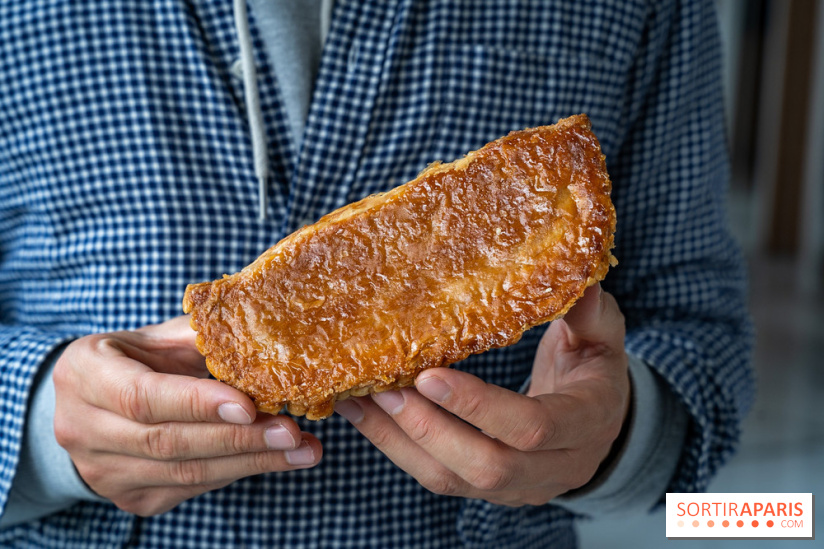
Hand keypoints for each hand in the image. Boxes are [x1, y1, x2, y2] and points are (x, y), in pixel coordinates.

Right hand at [53, 316, 321, 515]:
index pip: (142, 396)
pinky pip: (191, 488)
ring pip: (184, 473)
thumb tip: (263, 335)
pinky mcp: (131, 497)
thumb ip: (201, 337)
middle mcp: (83, 428)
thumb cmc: (135, 360)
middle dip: (239, 438)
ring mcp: (103, 471)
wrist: (93, 405)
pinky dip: (237, 472)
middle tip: (293, 432)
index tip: (249, 406)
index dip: (197, 403)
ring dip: (251, 461)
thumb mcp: (159, 337)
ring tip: (301, 449)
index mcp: (85, 375)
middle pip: (168, 442)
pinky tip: (273, 457)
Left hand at [334, 284, 628, 505]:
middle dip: (428, 429)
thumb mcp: (603, 340)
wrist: (600, 427)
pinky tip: (364, 414)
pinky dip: (395, 447)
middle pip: (486, 467)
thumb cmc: (595, 372)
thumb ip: (592, 314)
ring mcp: (518, 486)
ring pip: (450, 480)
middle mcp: (554, 466)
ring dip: (398, 442)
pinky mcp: (486, 489)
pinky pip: (436, 477)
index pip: (532, 427)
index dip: (480, 407)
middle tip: (386, 389)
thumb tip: (582, 280)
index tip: (429, 376)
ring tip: (357, 400)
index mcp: (587, 423)